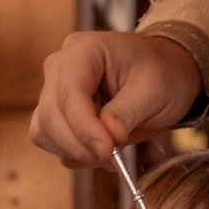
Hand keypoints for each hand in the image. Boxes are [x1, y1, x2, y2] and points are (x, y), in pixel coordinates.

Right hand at [31, 30, 201, 167]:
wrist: (164, 75)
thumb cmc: (161, 73)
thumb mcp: (155, 90)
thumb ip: (127, 113)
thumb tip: (108, 138)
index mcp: (83, 49)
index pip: (70, 94)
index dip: (85, 128)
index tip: (107, 151)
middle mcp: (60, 66)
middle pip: (51, 115)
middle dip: (80, 144)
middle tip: (112, 158)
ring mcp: (54, 88)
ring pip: (44, 130)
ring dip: (75, 151)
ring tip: (110, 154)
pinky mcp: (55, 111)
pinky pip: (49, 139)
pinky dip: (73, 153)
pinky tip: (100, 151)